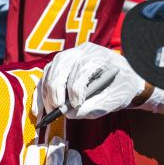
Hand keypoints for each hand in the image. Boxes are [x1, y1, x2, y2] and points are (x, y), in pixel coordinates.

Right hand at [37, 42, 151, 120]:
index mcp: (100, 56)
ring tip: (49, 110)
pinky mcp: (62, 64)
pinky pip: (46, 76)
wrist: (125, 78)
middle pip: (62, 66)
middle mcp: (82, 51)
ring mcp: (70, 55)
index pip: (82, 68)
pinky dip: (41, 93)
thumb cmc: (121, 88)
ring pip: (51, 69)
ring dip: (47, 92)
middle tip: (58, 108)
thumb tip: (68, 113)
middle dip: (57, 89)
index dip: (76, 88)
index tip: (76, 104)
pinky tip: (38, 109)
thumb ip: (93, 107)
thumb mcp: (113, 100)